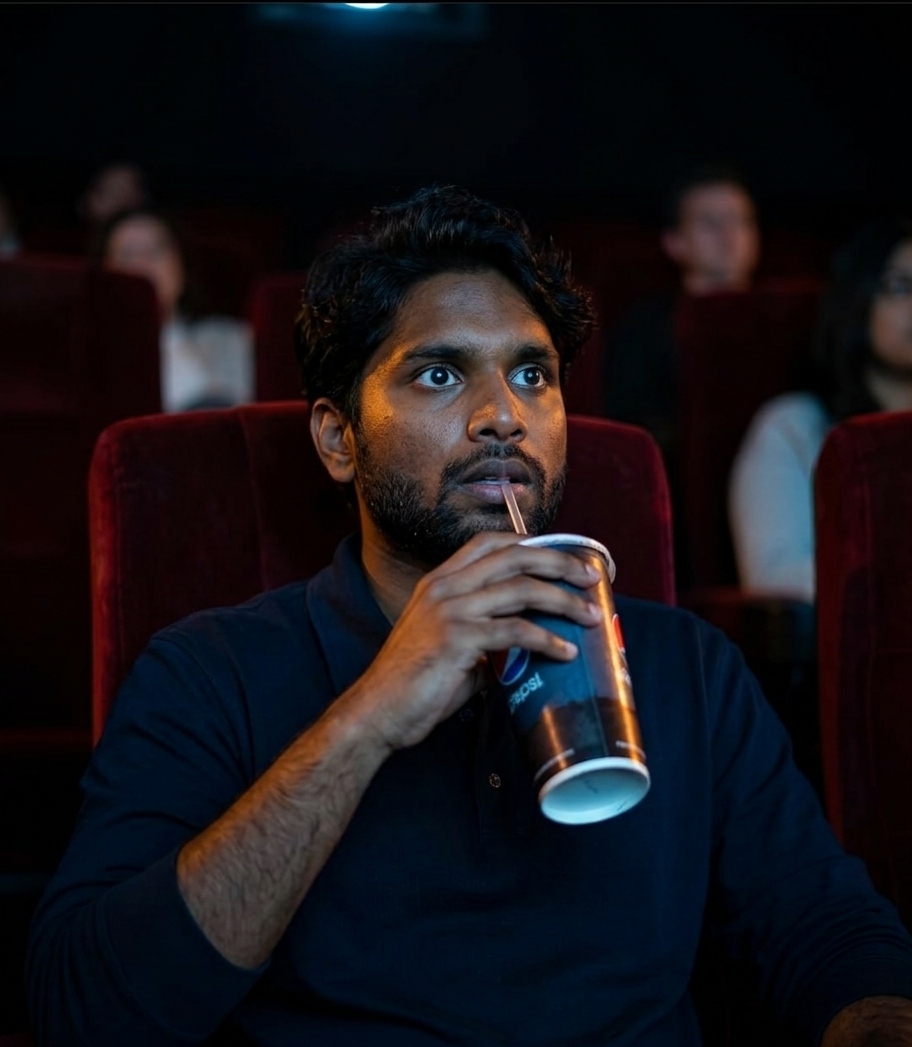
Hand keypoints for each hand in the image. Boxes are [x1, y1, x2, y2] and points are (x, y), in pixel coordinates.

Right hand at [344, 531, 601, 752]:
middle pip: (514, 556)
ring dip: (563, 600)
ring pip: (521, 589)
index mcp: (438, 581)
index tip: (561, 554)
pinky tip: (566, 651)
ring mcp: (450, 609)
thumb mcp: (449, 642)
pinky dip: (547, 639)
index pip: (488, 542)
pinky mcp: (458, 638)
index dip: (529, 541)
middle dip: (559, 562)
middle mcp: (444, 587)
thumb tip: (524, 640)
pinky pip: (516, 631)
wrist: (378, 711)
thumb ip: (483, 632)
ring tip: (590, 615)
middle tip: (591, 577)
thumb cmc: (415, 683)